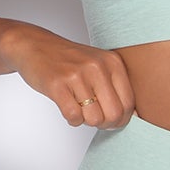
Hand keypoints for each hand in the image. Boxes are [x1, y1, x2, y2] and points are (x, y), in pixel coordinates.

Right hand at [3, 29, 135, 129]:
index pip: (129, 103)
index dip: (121, 119)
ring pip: (94, 119)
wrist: (34, 45)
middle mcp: (97, 67)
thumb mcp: (99, 65)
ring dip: (86, 121)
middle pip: (114, 115)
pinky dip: (72, 120)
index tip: (111, 119)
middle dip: (105, 124)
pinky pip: (74, 117)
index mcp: (112, 62)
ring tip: (79, 108)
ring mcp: (77, 75)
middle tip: (94, 118)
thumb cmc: (69, 60)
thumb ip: (116, 87)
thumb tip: (135, 117)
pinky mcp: (58, 85)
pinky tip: (67, 108)